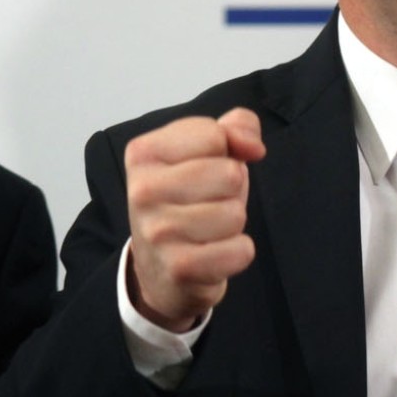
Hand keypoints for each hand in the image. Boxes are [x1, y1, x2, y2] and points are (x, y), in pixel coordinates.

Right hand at [125, 107, 265, 331]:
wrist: (158, 268)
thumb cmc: (187, 199)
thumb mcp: (205, 153)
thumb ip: (235, 127)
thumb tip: (253, 146)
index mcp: (143, 152)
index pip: (214, 135)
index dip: (226, 151)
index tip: (207, 166)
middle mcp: (142, 190)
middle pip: (230, 174)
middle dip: (231, 190)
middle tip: (208, 203)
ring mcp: (157, 231)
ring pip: (236, 214)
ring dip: (233, 223)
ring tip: (208, 229)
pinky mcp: (179, 267)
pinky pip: (241, 250)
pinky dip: (238, 252)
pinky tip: (213, 253)